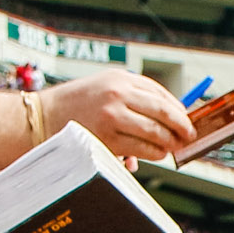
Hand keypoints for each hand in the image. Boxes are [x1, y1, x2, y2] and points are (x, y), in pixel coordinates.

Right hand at [39, 70, 198, 161]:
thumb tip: (171, 116)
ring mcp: (112, 116)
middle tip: (189, 136)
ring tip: (172, 147)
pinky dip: (154, 153)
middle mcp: (118, 94)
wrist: (44, 116)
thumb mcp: (106, 86)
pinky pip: (141, 148)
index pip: (160, 93)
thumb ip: (135, 96)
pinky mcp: (107, 138)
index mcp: (120, 79)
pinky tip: (157, 154)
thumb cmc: (79, 104)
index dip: (179, 109)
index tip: (187, 119)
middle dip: (181, 127)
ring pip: (155, 132)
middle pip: (163, 112)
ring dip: (169, 142)